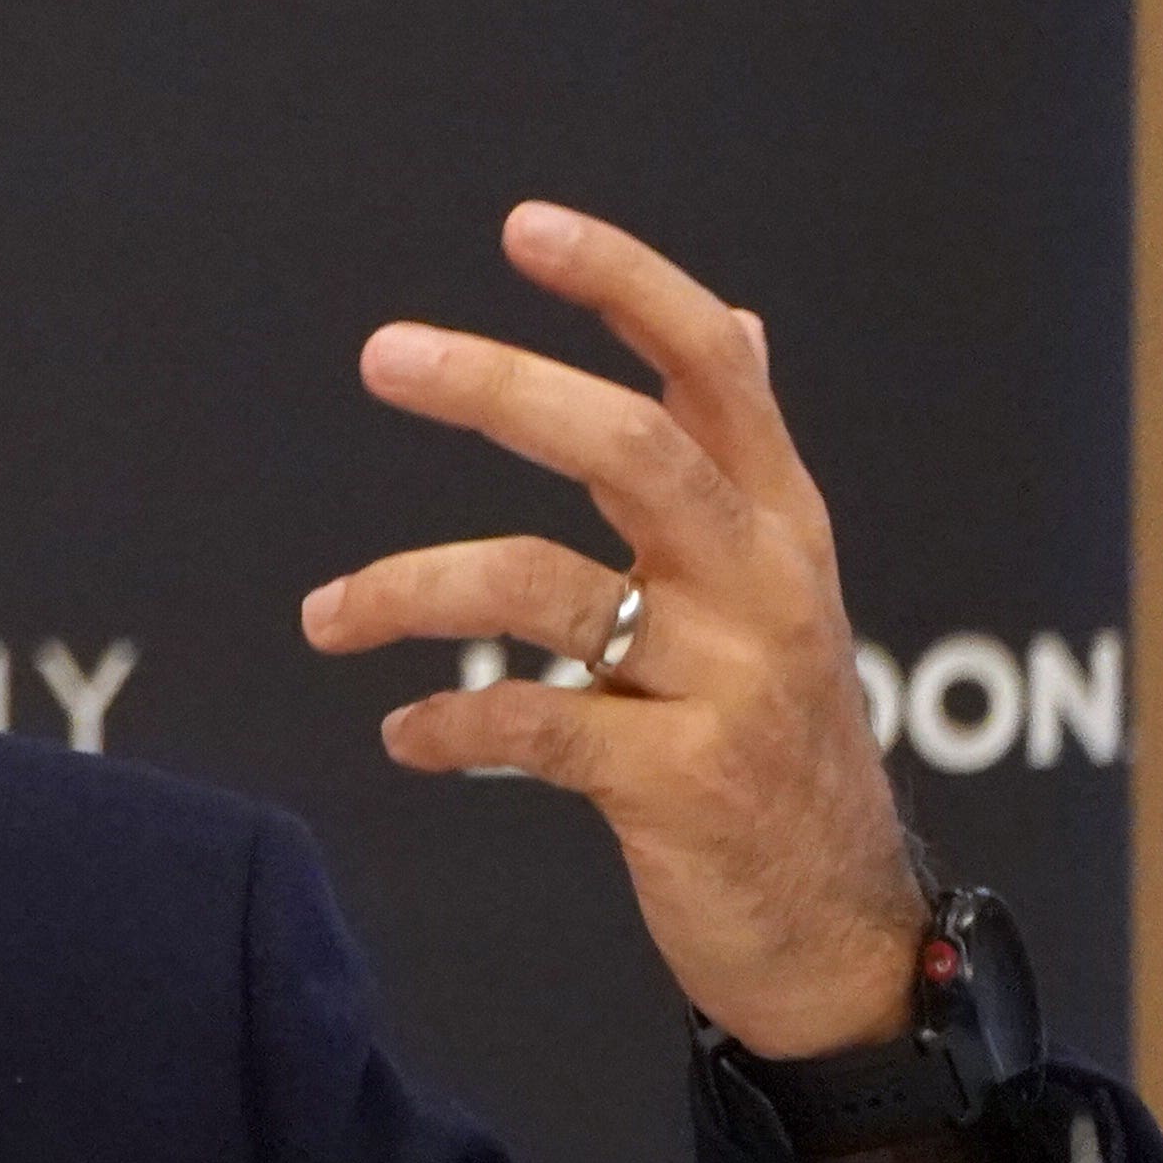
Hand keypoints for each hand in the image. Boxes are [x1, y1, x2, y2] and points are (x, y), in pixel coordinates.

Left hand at [298, 201, 920, 1062]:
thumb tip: (735, 319)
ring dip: (409, 586)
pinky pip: (532, 725)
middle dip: (499, 386)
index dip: (624, 286)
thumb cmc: (779, 744)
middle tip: (382, 351)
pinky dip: (448, 723)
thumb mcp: (783, 587)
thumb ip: (739, 461)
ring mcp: (730, 685)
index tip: (522, 226)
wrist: (840, 935)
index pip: (712, 369)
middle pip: (629, 446)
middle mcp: (765, 585)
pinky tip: (402, 733)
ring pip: (546, 586)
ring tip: (322, 617)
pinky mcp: (683, 787)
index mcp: (779, 523)